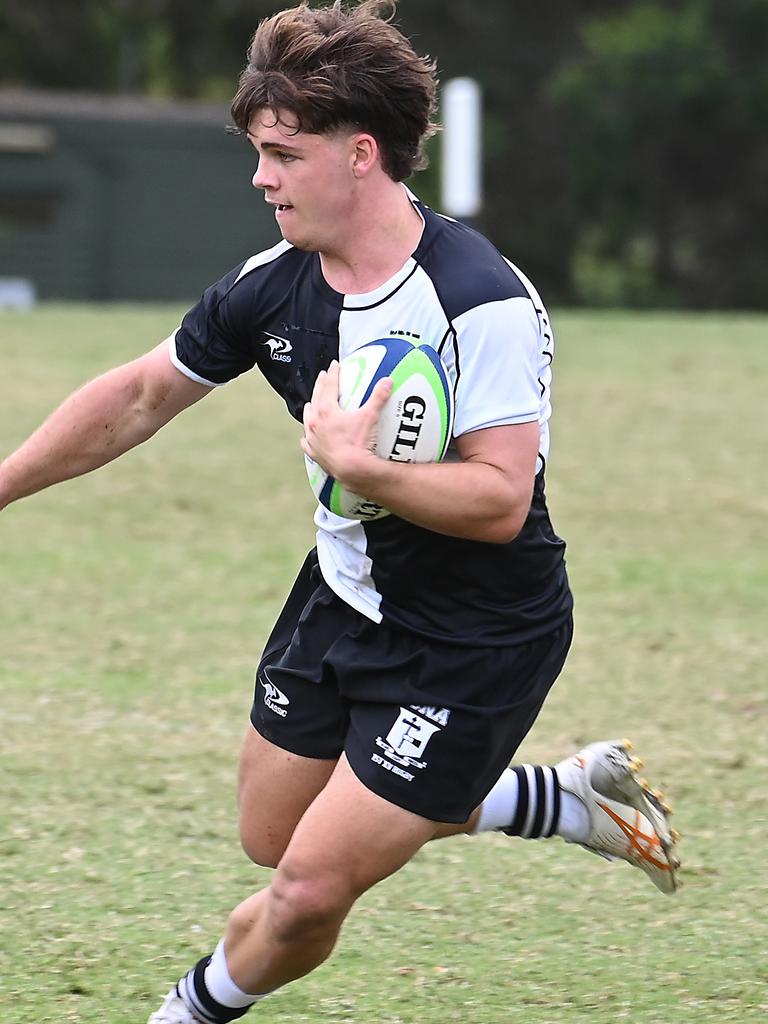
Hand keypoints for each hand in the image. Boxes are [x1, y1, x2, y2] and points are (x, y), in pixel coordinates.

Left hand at [300, 361, 391, 485]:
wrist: (351, 469)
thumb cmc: (359, 443)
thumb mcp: (370, 417)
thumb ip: (378, 397)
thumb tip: (388, 381)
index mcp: (326, 410)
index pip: (329, 386)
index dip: (333, 373)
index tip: (334, 365)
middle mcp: (315, 422)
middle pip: (316, 398)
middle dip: (320, 385)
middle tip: (323, 376)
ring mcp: (313, 438)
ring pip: (307, 418)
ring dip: (311, 408)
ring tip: (312, 403)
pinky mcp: (314, 453)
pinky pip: (307, 443)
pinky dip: (308, 437)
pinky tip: (308, 437)